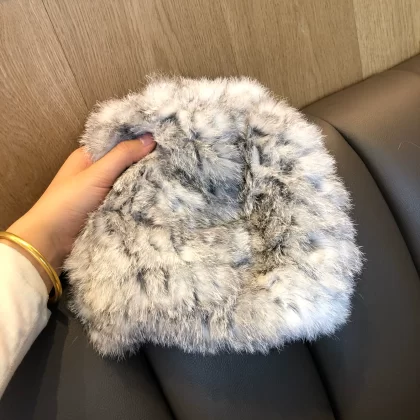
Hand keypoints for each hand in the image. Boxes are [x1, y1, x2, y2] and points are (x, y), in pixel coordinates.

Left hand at [5, 134, 155, 290]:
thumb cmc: (68, 201)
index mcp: (89, 156)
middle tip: (171, 156)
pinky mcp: (109, 209)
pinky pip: (128, 198)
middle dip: (144, 160)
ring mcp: (103, 191)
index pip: (117, 141)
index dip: (137, 139)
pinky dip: (139, 196)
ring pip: (128, 180)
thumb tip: (150, 139)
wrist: (52, 240)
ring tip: (170, 173)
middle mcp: (96, 171)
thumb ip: (122, 155)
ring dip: (143, 180)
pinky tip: (158, 193)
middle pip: (125, 161)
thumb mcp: (96, 174)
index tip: (162, 137)